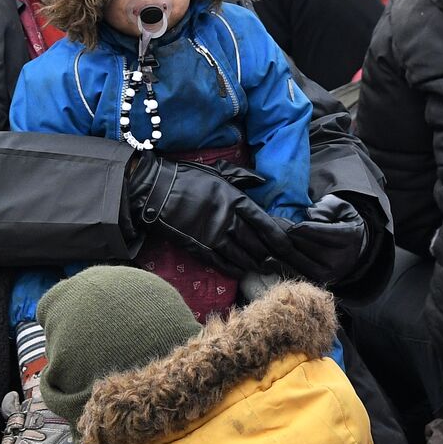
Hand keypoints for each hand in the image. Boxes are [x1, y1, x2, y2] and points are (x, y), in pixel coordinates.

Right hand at [124, 155, 277, 276]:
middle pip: (256, 243)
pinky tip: (242, 271)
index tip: (288, 246)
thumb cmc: (187, 177)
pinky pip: (221, 263)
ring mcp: (213, 236)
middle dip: (269, 254)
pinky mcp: (199, 247)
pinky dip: (234, 268)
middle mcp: (228, 220)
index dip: (278, 237)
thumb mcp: (218, 171)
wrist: (154, 189)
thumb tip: (262, 179)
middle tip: (279, 261)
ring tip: (264, 268)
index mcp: (236, 200)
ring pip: (241, 255)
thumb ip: (242, 177)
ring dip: (254, 263)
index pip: (264, 223)